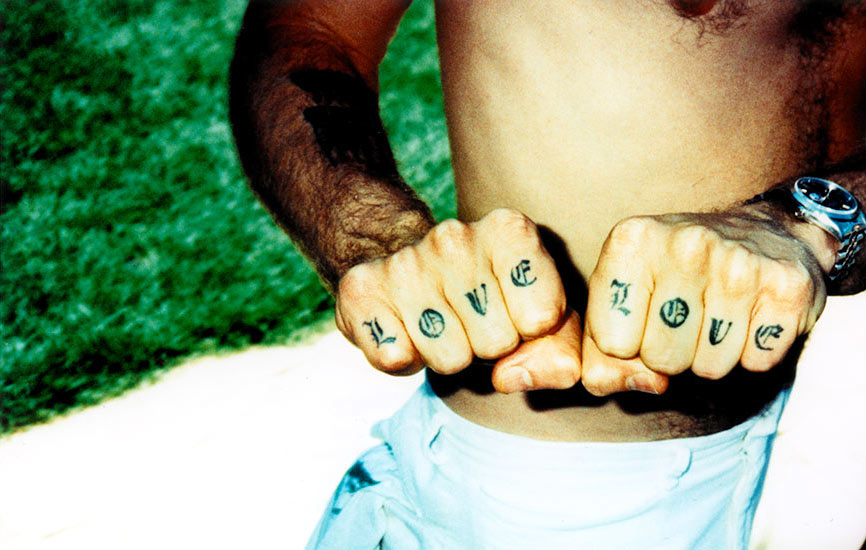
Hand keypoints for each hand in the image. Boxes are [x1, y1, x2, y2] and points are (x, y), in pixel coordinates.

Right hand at [335, 208, 579, 388]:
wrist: (403, 262)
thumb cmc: (489, 296)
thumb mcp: (543, 315)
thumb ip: (560, 352)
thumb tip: (512, 378)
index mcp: (509, 230)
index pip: (542, 319)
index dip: (530, 331)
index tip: (513, 311)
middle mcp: (454, 237)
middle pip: (496, 344)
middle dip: (488, 347)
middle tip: (470, 320)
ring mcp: (404, 262)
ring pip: (449, 360)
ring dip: (446, 354)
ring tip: (439, 322)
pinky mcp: (360, 290)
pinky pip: (396, 359)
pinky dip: (404, 358)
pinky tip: (404, 327)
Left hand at [580, 207, 828, 395]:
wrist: (763, 232)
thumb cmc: (673, 277)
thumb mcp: (620, 301)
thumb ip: (602, 358)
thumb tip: (646, 384)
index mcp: (632, 241)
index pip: (611, 344)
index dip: (626, 345)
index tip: (643, 317)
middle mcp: (685, 244)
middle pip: (661, 361)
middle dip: (670, 355)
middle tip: (686, 317)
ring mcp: (740, 263)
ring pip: (710, 368)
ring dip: (711, 356)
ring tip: (717, 314)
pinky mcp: (788, 287)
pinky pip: (757, 363)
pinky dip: (753, 353)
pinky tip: (751, 316)